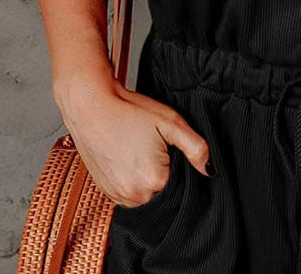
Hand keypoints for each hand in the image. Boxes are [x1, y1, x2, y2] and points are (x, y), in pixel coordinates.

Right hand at [55, 73, 215, 207]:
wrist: (91, 106)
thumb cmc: (128, 111)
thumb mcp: (170, 122)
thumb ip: (195, 147)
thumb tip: (210, 168)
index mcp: (154, 180)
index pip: (180, 183)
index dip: (176, 163)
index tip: (164, 146)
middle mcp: (134, 195)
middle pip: (162, 189)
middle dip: (162, 170)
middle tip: (149, 144)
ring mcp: (117, 195)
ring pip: (145, 193)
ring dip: (145, 176)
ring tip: (136, 149)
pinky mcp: (105, 192)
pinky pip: (128, 193)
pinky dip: (131, 178)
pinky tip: (127, 156)